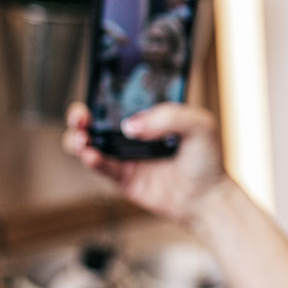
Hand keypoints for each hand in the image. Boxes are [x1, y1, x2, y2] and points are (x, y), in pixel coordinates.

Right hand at [62, 102, 228, 225]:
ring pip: (91, 143)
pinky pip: (103, 167)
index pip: (121, 98)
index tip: (94, 90)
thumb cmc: (208, 159)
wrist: (209, 198)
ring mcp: (127, 156)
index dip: (103, 93)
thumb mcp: (199, 124)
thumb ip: (167, 117)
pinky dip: (93, 160)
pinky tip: (92, 155)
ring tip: (81, 139)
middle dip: (80, 115)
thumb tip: (129, 126)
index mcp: (151, 115)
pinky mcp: (124, 178)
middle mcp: (135, 134)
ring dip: (78, 138)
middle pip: (97, 120)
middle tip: (80, 115)